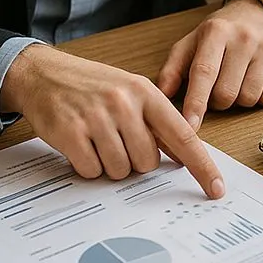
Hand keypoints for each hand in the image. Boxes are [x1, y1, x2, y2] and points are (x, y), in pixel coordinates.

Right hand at [0, 44, 223, 196]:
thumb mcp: (132, 92)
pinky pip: (92, 171)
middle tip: (117, 140)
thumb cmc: (94, 86)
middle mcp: (125, 104)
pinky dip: (88, 166)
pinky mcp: (71, 133)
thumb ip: (157, 122)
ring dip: (110, 164)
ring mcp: (97, 118)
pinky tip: (81, 144)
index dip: (201, 166)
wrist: (46, 74)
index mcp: (147, 93)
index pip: (183, 136)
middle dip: (134, 160)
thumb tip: (183, 156)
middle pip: (147, 162)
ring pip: (120, 170)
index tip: (216, 188)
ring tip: (98, 139)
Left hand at [156, 0, 262, 129]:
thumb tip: (162, 97)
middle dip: (216, 101)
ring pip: (248, 98)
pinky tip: (253, 80)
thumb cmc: (221, 33)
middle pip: (226, 93)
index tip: (189, 126)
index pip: (204, 73)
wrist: (258, 12)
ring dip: (237, 100)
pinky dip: (258, 98)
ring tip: (235, 81)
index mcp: (217, 31)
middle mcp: (245, 38)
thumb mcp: (192, 42)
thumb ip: (173, 68)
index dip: (195, 103)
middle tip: (216, 87)